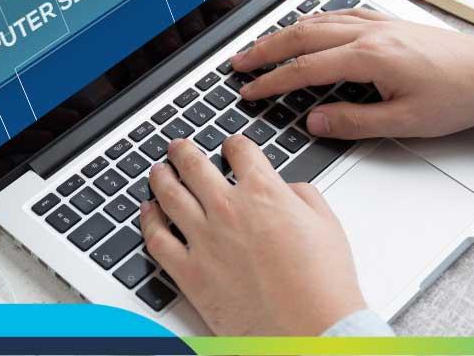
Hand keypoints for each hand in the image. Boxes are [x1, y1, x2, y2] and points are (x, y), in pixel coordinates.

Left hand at [142, 136, 365, 335]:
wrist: (311, 330)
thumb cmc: (323, 285)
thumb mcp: (326, 223)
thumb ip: (302, 195)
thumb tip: (287, 189)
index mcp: (263, 192)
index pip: (240, 150)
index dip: (235, 144)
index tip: (231, 146)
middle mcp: (228, 209)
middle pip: (194, 165)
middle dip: (184, 151)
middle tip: (178, 147)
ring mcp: (205, 240)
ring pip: (169, 195)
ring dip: (161, 177)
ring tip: (158, 171)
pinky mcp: (190, 273)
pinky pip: (158, 240)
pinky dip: (148, 221)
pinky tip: (147, 212)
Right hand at [231, 9, 473, 138]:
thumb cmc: (457, 97)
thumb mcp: (405, 122)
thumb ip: (355, 122)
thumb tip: (316, 122)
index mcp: (370, 57)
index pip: (306, 68)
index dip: (273, 81)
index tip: (250, 91)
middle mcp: (369, 32)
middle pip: (302, 36)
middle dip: (265, 50)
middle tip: (238, 62)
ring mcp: (377, 23)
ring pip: (318, 21)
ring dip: (285, 33)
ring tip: (261, 46)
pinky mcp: (387, 21)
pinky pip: (338, 15)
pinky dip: (313, 21)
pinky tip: (306, 27)